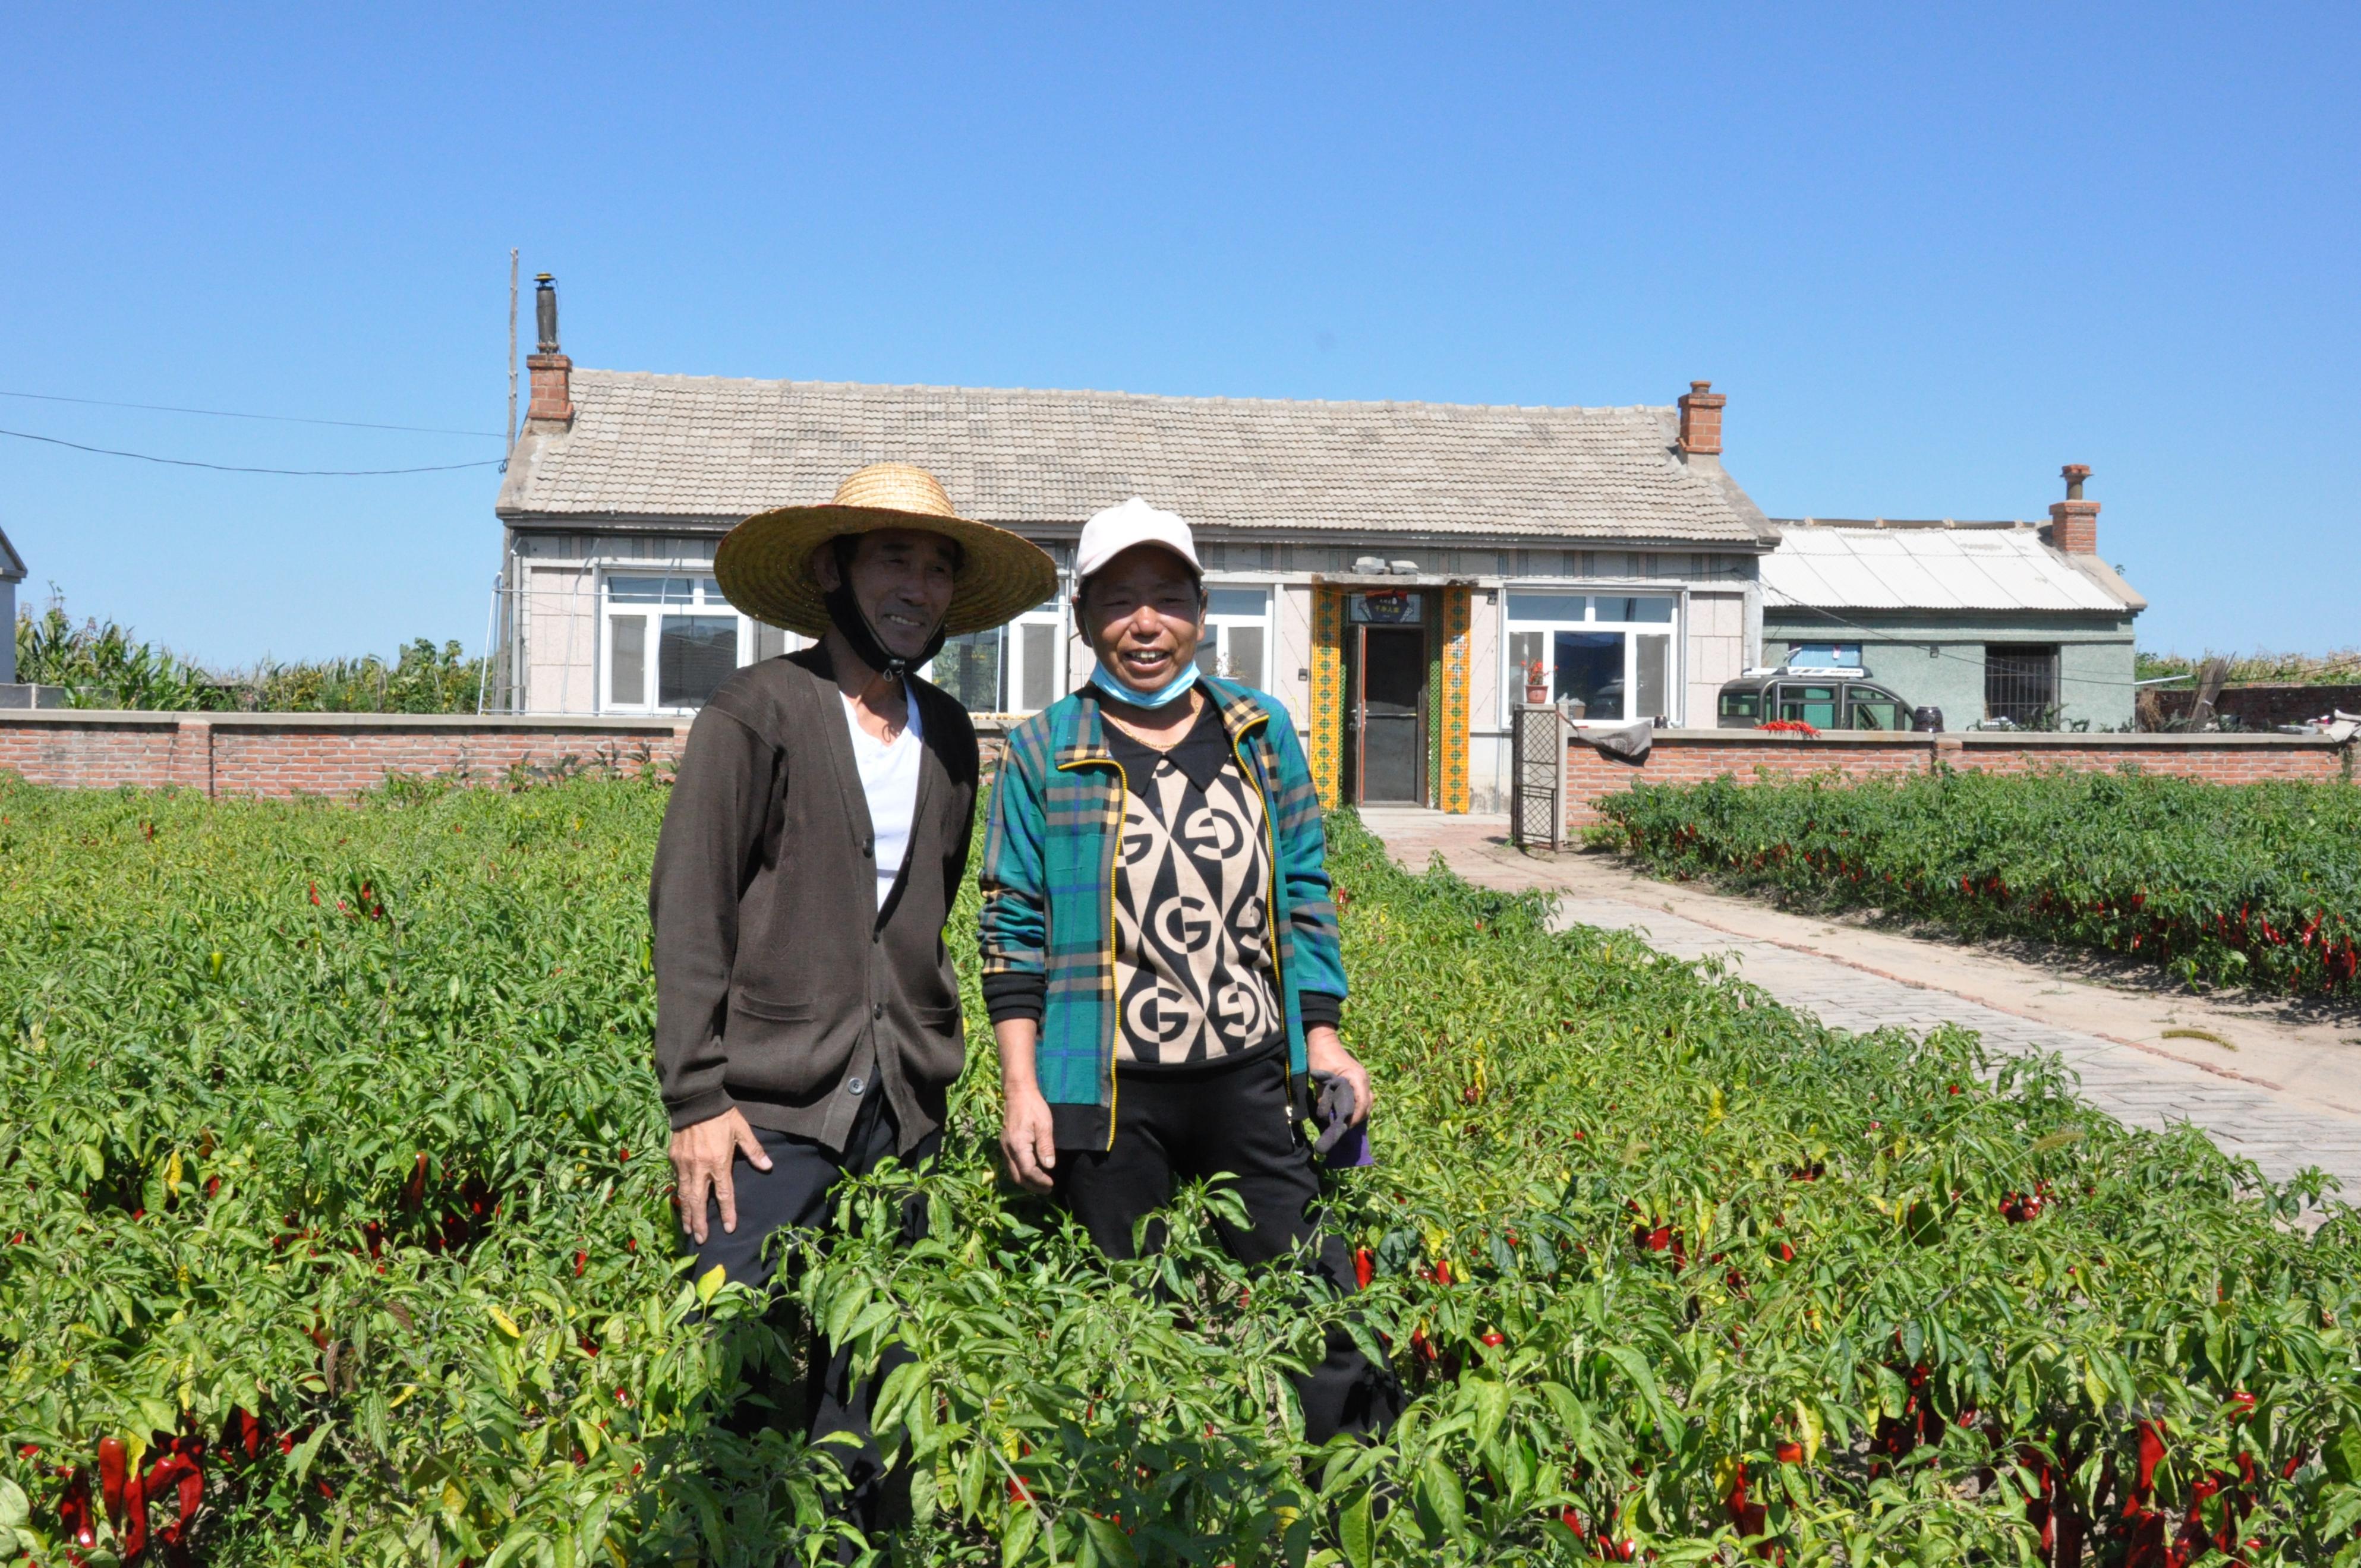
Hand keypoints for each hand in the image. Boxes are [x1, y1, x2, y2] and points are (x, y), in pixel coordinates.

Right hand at [669, 1107, 771, 1245]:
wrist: (696, 1101)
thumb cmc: (722, 1116)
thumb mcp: (742, 1130)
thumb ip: (754, 1151)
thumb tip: (768, 1167)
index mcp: (719, 1162)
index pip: (724, 1194)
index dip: (727, 1212)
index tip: (729, 1228)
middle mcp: (699, 1167)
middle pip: (699, 1201)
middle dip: (699, 1222)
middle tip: (700, 1239)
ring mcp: (684, 1164)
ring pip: (684, 1195)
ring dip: (687, 1214)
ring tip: (688, 1229)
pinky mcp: (673, 1158)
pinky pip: (677, 1181)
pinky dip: (679, 1196)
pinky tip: (681, 1205)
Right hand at [1000, 1084, 1058, 1193]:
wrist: (1017, 1093)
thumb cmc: (1033, 1107)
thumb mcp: (1044, 1125)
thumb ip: (1046, 1146)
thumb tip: (1048, 1166)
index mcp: (1018, 1145)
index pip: (1028, 1171)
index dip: (1039, 1180)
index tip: (1051, 1183)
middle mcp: (1008, 1149)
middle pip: (1017, 1177)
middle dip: (1032, 1186)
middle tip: (1047, 1189)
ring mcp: (1004, 1147)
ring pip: (1011, 1173)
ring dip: (1025, 1181)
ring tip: (1040, 1184)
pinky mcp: (1005, 1144)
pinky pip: (1010, 1165)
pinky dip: (1020, 1174)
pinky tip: (1030, 1173)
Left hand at [1306, 1026, 1371, 1125]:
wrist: (1324, 1040)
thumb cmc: (1321, 1056)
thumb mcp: (1320, 1078)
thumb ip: (1324, 1097)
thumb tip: (1326, 1116)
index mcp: (1356, 1077)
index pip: (1362, 1102)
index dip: (1356, 1116)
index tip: (1346, 1126)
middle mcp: (1363, 1079)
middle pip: (1368, 1103)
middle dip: (1358, 1117)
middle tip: (1344, 1127)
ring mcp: (1363, 1079)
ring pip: (1367, 1101)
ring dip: (1359, 1112)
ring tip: (1346, 1121)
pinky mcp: (1358, 1080)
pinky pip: (1362, 1096)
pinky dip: (1358, 1105)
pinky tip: (1347, 1112)